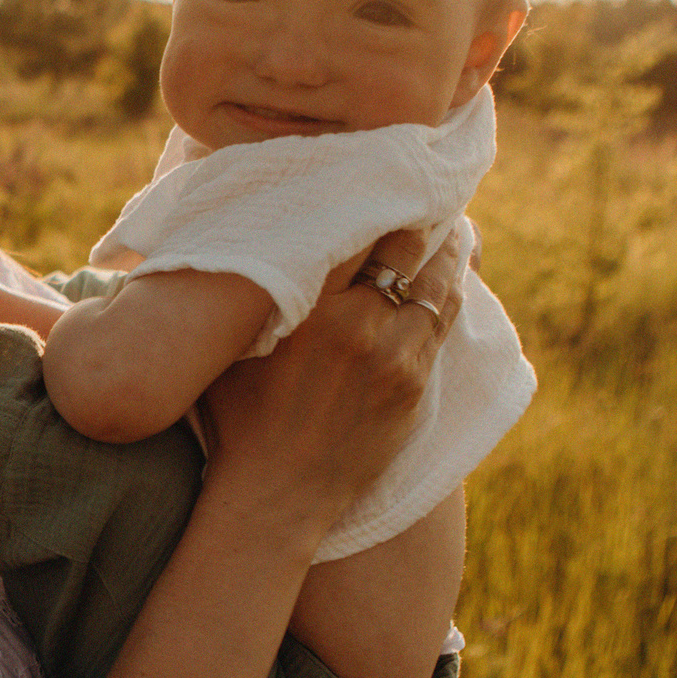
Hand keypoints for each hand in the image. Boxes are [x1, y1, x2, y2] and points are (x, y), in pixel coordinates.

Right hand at [196, 225, 463, 536]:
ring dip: (444, 253)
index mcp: (310, 306)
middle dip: (417, 220)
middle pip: (406, 248)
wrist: (275, 496)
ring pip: (435, 283)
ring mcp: (396, 356)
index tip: (378, 181)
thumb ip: (242, 296)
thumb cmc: (237, 420)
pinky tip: (447, 277)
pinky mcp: (415, 384)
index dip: (373, 200)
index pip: (357, 230)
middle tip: (422, 195)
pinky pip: (441, 322)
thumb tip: (236, 245)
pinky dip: (446, 292)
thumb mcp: (227, 349)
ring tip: (449, 230)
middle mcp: (359, 322)